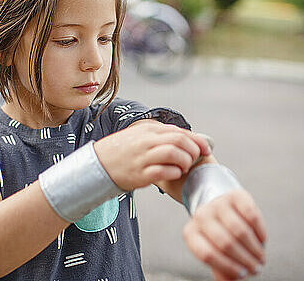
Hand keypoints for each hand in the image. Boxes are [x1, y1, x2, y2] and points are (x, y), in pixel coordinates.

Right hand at [94, 121, 211, 190]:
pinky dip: (174, 173)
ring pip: (174, 154)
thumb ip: (160, 135)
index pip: (180, 131)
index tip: (205, 149)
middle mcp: (146, 141)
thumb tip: (185, 138)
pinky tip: (174, 174)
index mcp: (148, 130)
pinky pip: (163, 171)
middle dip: (193, 151)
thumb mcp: (140, 135)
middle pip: (180, 140)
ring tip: (183, 168)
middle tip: (194, 160)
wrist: (98, 163)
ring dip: (185, 162)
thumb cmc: (122, 151)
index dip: (197, 140)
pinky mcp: (140, 174)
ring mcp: (143, 157)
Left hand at [182, 189, 266, 279]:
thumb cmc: (217, 234)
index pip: (207, 254)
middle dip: (245, 260)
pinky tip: (262, 241)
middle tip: (256, 268)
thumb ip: (220, 268)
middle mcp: (201, 215)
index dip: (228, 267)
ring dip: (255, 249)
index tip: (242, 275)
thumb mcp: (214, 251)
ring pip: (240, 230)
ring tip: (260, 258)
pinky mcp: (236, 195)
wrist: (220, 204)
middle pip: (225, 243)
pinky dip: (260, 232)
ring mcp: (218, 203)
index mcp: (191, 233)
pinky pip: (252, 215)